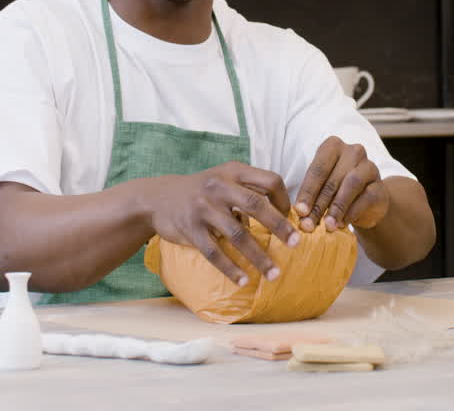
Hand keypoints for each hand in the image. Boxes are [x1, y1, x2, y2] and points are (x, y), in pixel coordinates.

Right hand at [147, 162, 299, 286]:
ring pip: (237, 234)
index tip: (292, 219)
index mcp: (233, 172)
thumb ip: (249, 190)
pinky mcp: (190, 228)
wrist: (158, 198)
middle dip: (279, 226)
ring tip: (274, 274)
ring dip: (258, 256)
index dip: (285, 200)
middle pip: (256, 204)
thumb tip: (285, 214)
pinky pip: (214, 252)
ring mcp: (203, 207)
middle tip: (295, 244)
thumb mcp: (224, 179)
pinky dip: (230, 268)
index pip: (270, 180)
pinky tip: (243, 281)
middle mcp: (219, 186)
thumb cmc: (202, 191)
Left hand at [294, 136, 390, 232]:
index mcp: (333, 146)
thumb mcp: (320, 190)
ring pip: (352, 184)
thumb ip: (310, 198)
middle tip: (309, 224)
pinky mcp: (380, 186)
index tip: (299, 211)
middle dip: (319, 204)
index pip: (318, 169)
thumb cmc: (336, 191)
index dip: (307, 191)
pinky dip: (353, 212)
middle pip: (333, 179)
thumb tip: (300, 213)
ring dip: (337, 207)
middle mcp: (353, 152)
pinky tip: (343, 223)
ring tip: (327, 225)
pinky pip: (366, 197)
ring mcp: (369, 167)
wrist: (366, 203)